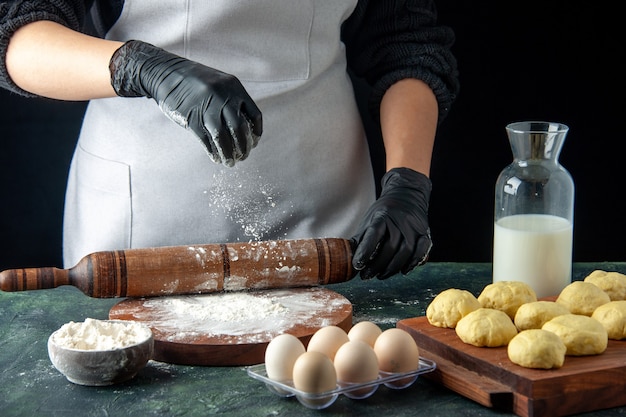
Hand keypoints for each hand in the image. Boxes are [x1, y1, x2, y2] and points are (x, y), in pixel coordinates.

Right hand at [109, 40, 261, 165]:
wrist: (166, 73)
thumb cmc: (195, 82)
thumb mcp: (219, 84)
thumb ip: (232, 100)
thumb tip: (245, 128)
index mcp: (234, 87)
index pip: (254, 115)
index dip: (255, 133)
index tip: (253, 144)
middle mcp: (223, 96)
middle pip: (239, 128)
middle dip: (243, 147)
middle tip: (242, 157)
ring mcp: (206, 107)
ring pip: (223, 137)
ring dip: (228, 153)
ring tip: (229, 163)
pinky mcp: (191, 117)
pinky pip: (206, 139)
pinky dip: (213, 151)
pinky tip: (215, 158)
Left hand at [350, 167, 432, 279]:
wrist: (407, 195)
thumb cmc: (384, 212)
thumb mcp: (369, 219)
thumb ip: (360, 239)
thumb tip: (344, 258)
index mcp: (383, 215)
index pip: (374, 234)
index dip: (365, 251)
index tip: (358, 266)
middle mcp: (400, 220)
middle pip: (390, 247)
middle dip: (377, 265)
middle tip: (366, 276)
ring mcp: (414, 227)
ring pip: (406, 251)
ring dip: (392, 268)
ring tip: (380, 276)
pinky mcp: (425, 233)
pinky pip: (422, 250)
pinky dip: (413, 263)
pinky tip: (403, 271)